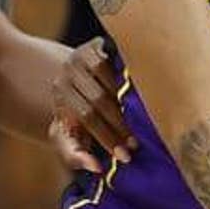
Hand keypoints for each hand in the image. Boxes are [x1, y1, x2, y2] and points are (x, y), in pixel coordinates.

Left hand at [49, 37, 137, 173]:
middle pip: (99, 97)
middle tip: (138, 144)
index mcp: (60, 91)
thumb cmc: (74, 116)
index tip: (125, 156)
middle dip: (120, 124)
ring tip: (145, 121)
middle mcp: (70, 68)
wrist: (77, 79)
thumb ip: (72, 154)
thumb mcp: (66, 136)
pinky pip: (120, 58)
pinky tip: (149, 92)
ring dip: (129, 99)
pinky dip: (133, 75)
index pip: (86, 115)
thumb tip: (95, 167)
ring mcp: (86, 51)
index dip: (107, 137)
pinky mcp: (103, 41)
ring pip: (110, 76)